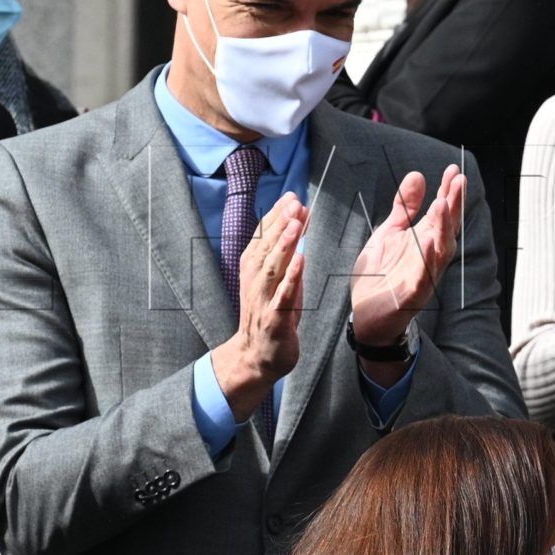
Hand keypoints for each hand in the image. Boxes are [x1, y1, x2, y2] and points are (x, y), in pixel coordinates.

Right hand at [211, 192, 306, 419]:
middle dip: (281, 224)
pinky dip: (291, 277)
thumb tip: (298, 222)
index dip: (276, 216)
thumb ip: (286, 253)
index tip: (291, 197)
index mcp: (253, 269)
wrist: (256, 357)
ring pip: (272, 267)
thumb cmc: (270, 314)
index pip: (263, 237)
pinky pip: (283, 295)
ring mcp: (263, 300)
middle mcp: (255, 281)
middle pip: (266, 248)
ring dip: (283, 245)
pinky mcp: (275, 319)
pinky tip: (301, 260)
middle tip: (294, 202)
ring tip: (295, 224)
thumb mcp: (277, 280)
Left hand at [348, 165, 464, 362]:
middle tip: (459, 180)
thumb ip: (404, 208)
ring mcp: (423, 276)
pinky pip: (423, 277)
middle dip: (454, 205)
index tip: (455, 170)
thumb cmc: (381, 274)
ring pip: (440, 252)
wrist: (367, 317)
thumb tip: (418, 175)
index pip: (441, 213)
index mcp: (424, 240)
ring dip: (443, 228)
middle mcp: (429, 257)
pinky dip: (428, 261)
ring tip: (443, 204)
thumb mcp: (389, 233)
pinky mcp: (411, 296)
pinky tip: (430, 243)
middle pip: (447, 228)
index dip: (449, 192)